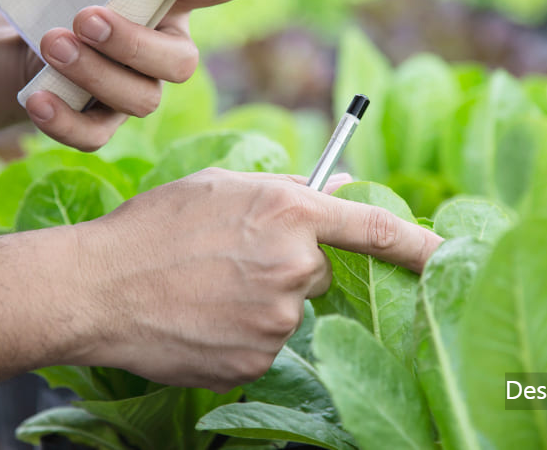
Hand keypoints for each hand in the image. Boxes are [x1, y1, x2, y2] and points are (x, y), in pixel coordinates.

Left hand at [22, 0, 243, 150]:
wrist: (24, 35)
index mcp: (176, 0)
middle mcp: (166, 50)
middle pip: (182, 63)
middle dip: (135, 43)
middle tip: (86, 19)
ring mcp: (137, 90)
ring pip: (142, 100)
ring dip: (96, 73)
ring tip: (52, 45)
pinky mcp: (101, 123)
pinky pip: (95, 136)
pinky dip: (66, 121)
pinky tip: (37, 98)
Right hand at [67, 169, 442, 391]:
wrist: (97, 287)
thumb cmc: (154, 225)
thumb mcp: (221, 186)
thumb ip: (288, 189)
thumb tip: (339, 189)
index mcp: (290, 213)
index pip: (376, 228)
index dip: (419, 241)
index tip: (449, 253)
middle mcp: (294, 266)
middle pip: (320, 270)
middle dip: (288, 262)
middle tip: (232, 257)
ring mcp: (277, 320)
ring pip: (290, 308)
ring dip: (261, 299)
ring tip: (205, 287)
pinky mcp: (256, 361)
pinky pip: (265, 343)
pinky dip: (241, 332)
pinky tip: (202, 317)